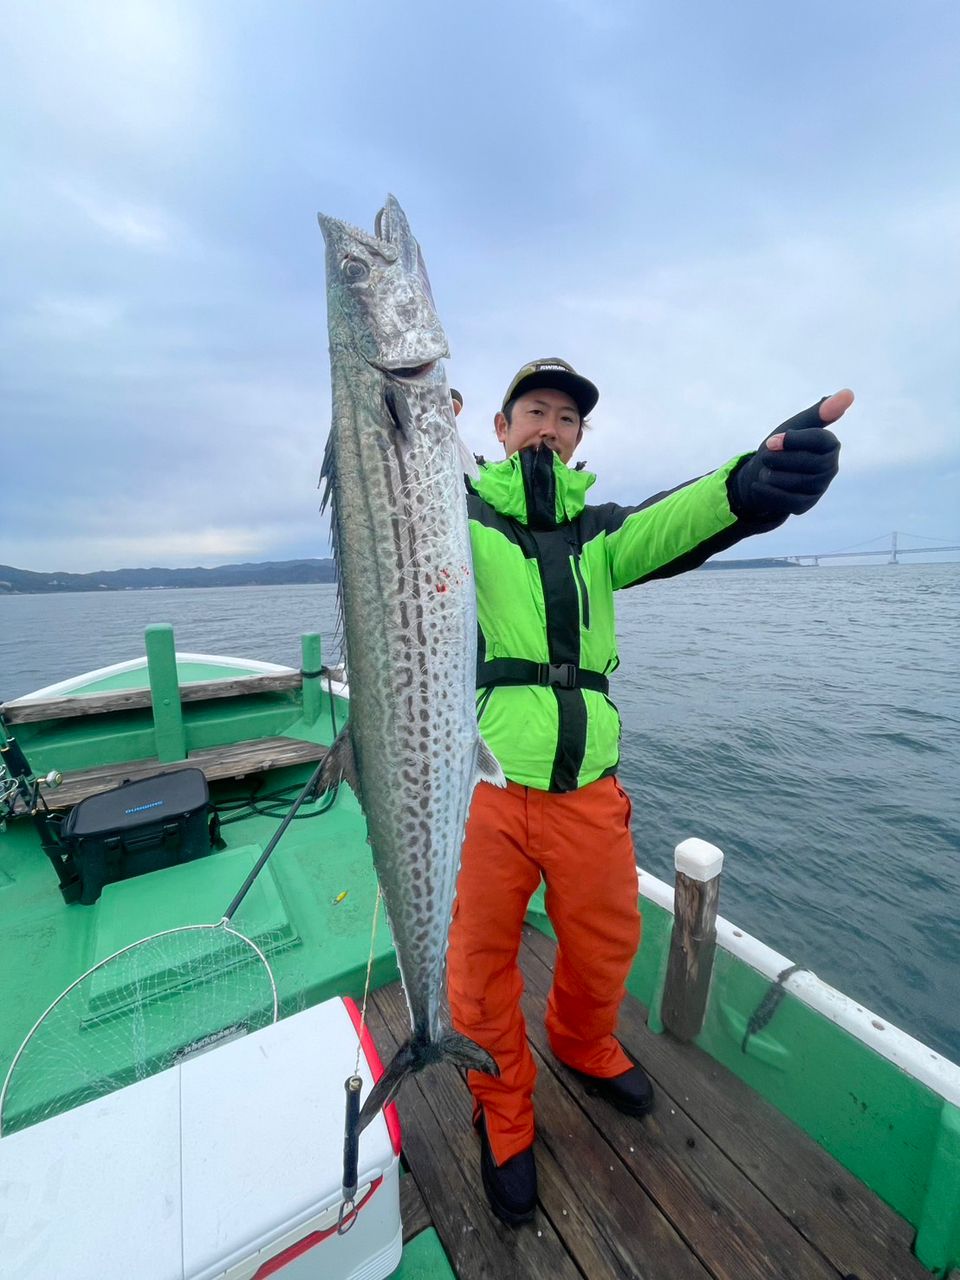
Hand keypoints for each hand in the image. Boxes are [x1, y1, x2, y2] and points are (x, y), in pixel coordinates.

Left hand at [728, 390, 850, 520]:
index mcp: (831, 444)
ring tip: (765, 470)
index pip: (819, 440)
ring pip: (796, 483)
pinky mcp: (805, 505)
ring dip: (772, 475)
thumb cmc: (783, 445)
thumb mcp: (797, 424)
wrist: (765, 472)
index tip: (771, 441)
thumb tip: (849, 393)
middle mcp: (831, 468)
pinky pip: (787, 501)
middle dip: (780, 459)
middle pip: (809, 463)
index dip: (793, 441)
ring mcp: (819, 488)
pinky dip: (768, 492)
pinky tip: (758, 485)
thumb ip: (820, 411)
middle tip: (764, 455)